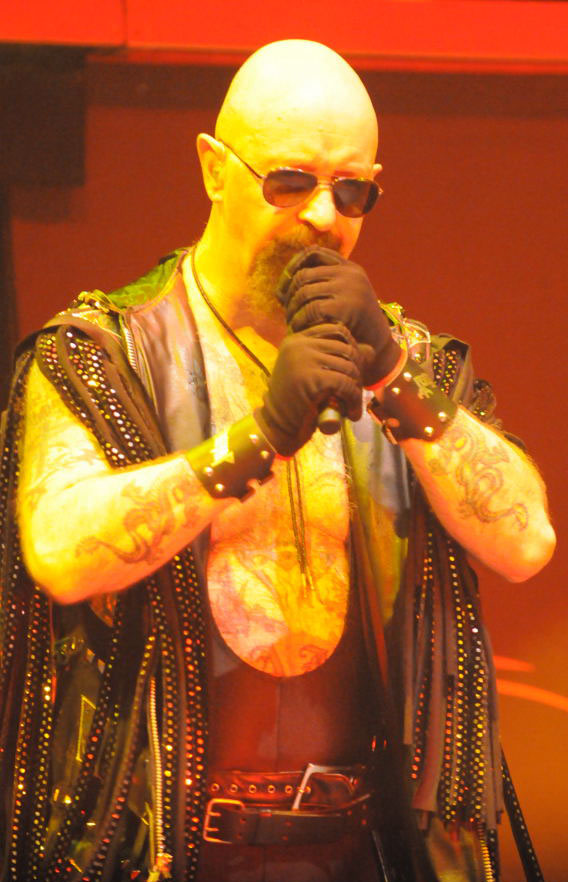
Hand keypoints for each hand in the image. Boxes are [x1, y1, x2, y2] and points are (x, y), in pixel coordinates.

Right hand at [255, 323, 363, 456]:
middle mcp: (299, 345)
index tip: (354, 370)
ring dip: (357, 388)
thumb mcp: (315, 373)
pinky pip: (345, 384)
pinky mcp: (311, 378)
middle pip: (346, 348)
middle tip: (355, 391)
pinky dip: (353, 400)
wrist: (276, 427)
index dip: (352, 348)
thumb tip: (370, 350)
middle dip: (358, 370)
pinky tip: (351, 414)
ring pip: (349, 367)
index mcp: (296, 340)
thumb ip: (337, 359)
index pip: (337, 330)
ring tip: (352, 405)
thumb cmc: (296, 402)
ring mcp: (304, 360)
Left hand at [282, 246, 401, 386]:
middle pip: (304, 274)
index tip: (283, 290)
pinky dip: (300, 320)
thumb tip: (282, 285)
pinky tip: (298, 330)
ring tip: (291, 323)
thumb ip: (321, 288)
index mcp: (349, 268)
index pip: (312, 253)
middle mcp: (351, 273)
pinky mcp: (348, 306)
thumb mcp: (341, 300)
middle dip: (289, 294)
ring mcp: (351, 287)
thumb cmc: (354, 328)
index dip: (291, 267)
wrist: (380, 349)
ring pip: (304, 291)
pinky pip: (312, 309)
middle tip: (286, 312)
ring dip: (292, 309)